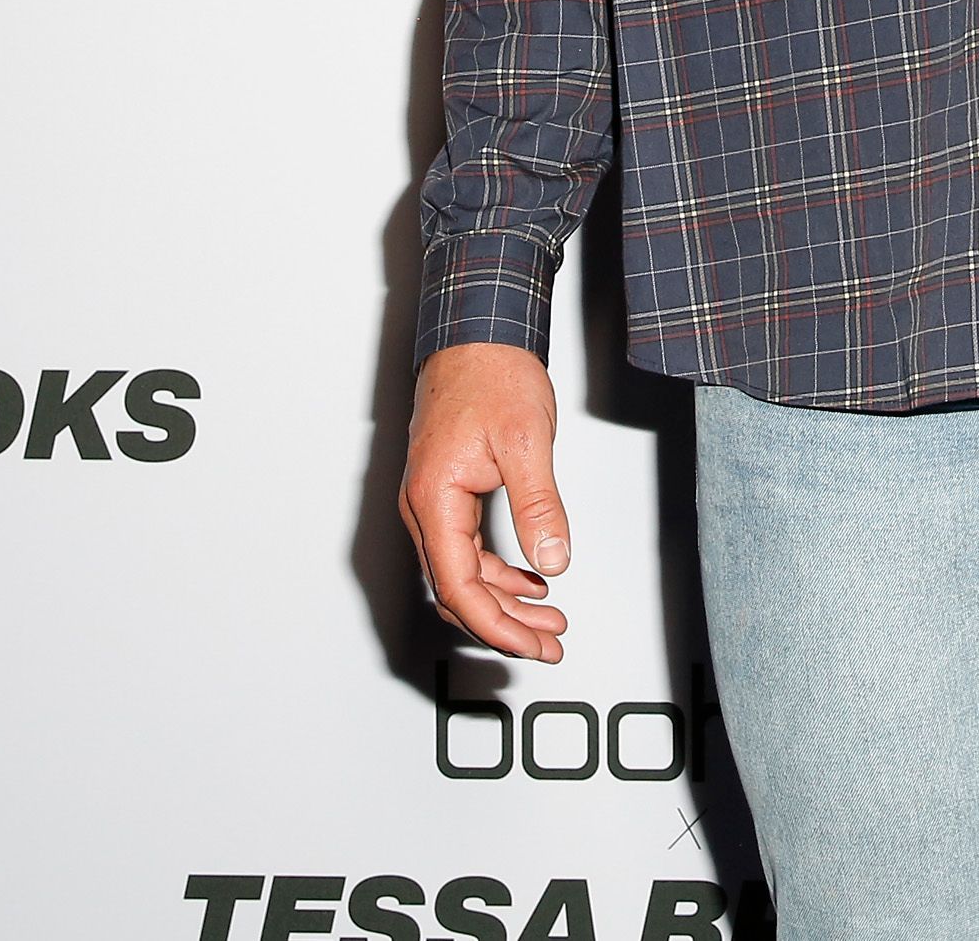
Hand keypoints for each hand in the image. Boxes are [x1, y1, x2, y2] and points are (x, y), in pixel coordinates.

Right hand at [399, 342, 573, 660]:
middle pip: (457, 591)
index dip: (496, 626)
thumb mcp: (527, 442)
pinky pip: (467, 550)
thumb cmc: (492, 375)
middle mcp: (424, 506)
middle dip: (505, 625)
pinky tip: (533, 578)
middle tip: (550, 643)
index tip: (532, 645)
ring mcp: (433, 501)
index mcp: (434, 499)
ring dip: (505, 602)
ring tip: (550, 619)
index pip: (458, 587)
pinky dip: (499, 573)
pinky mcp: (447, 492)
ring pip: (462, 574)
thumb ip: (539, 504)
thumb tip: (554, 558)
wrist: (478, 334)